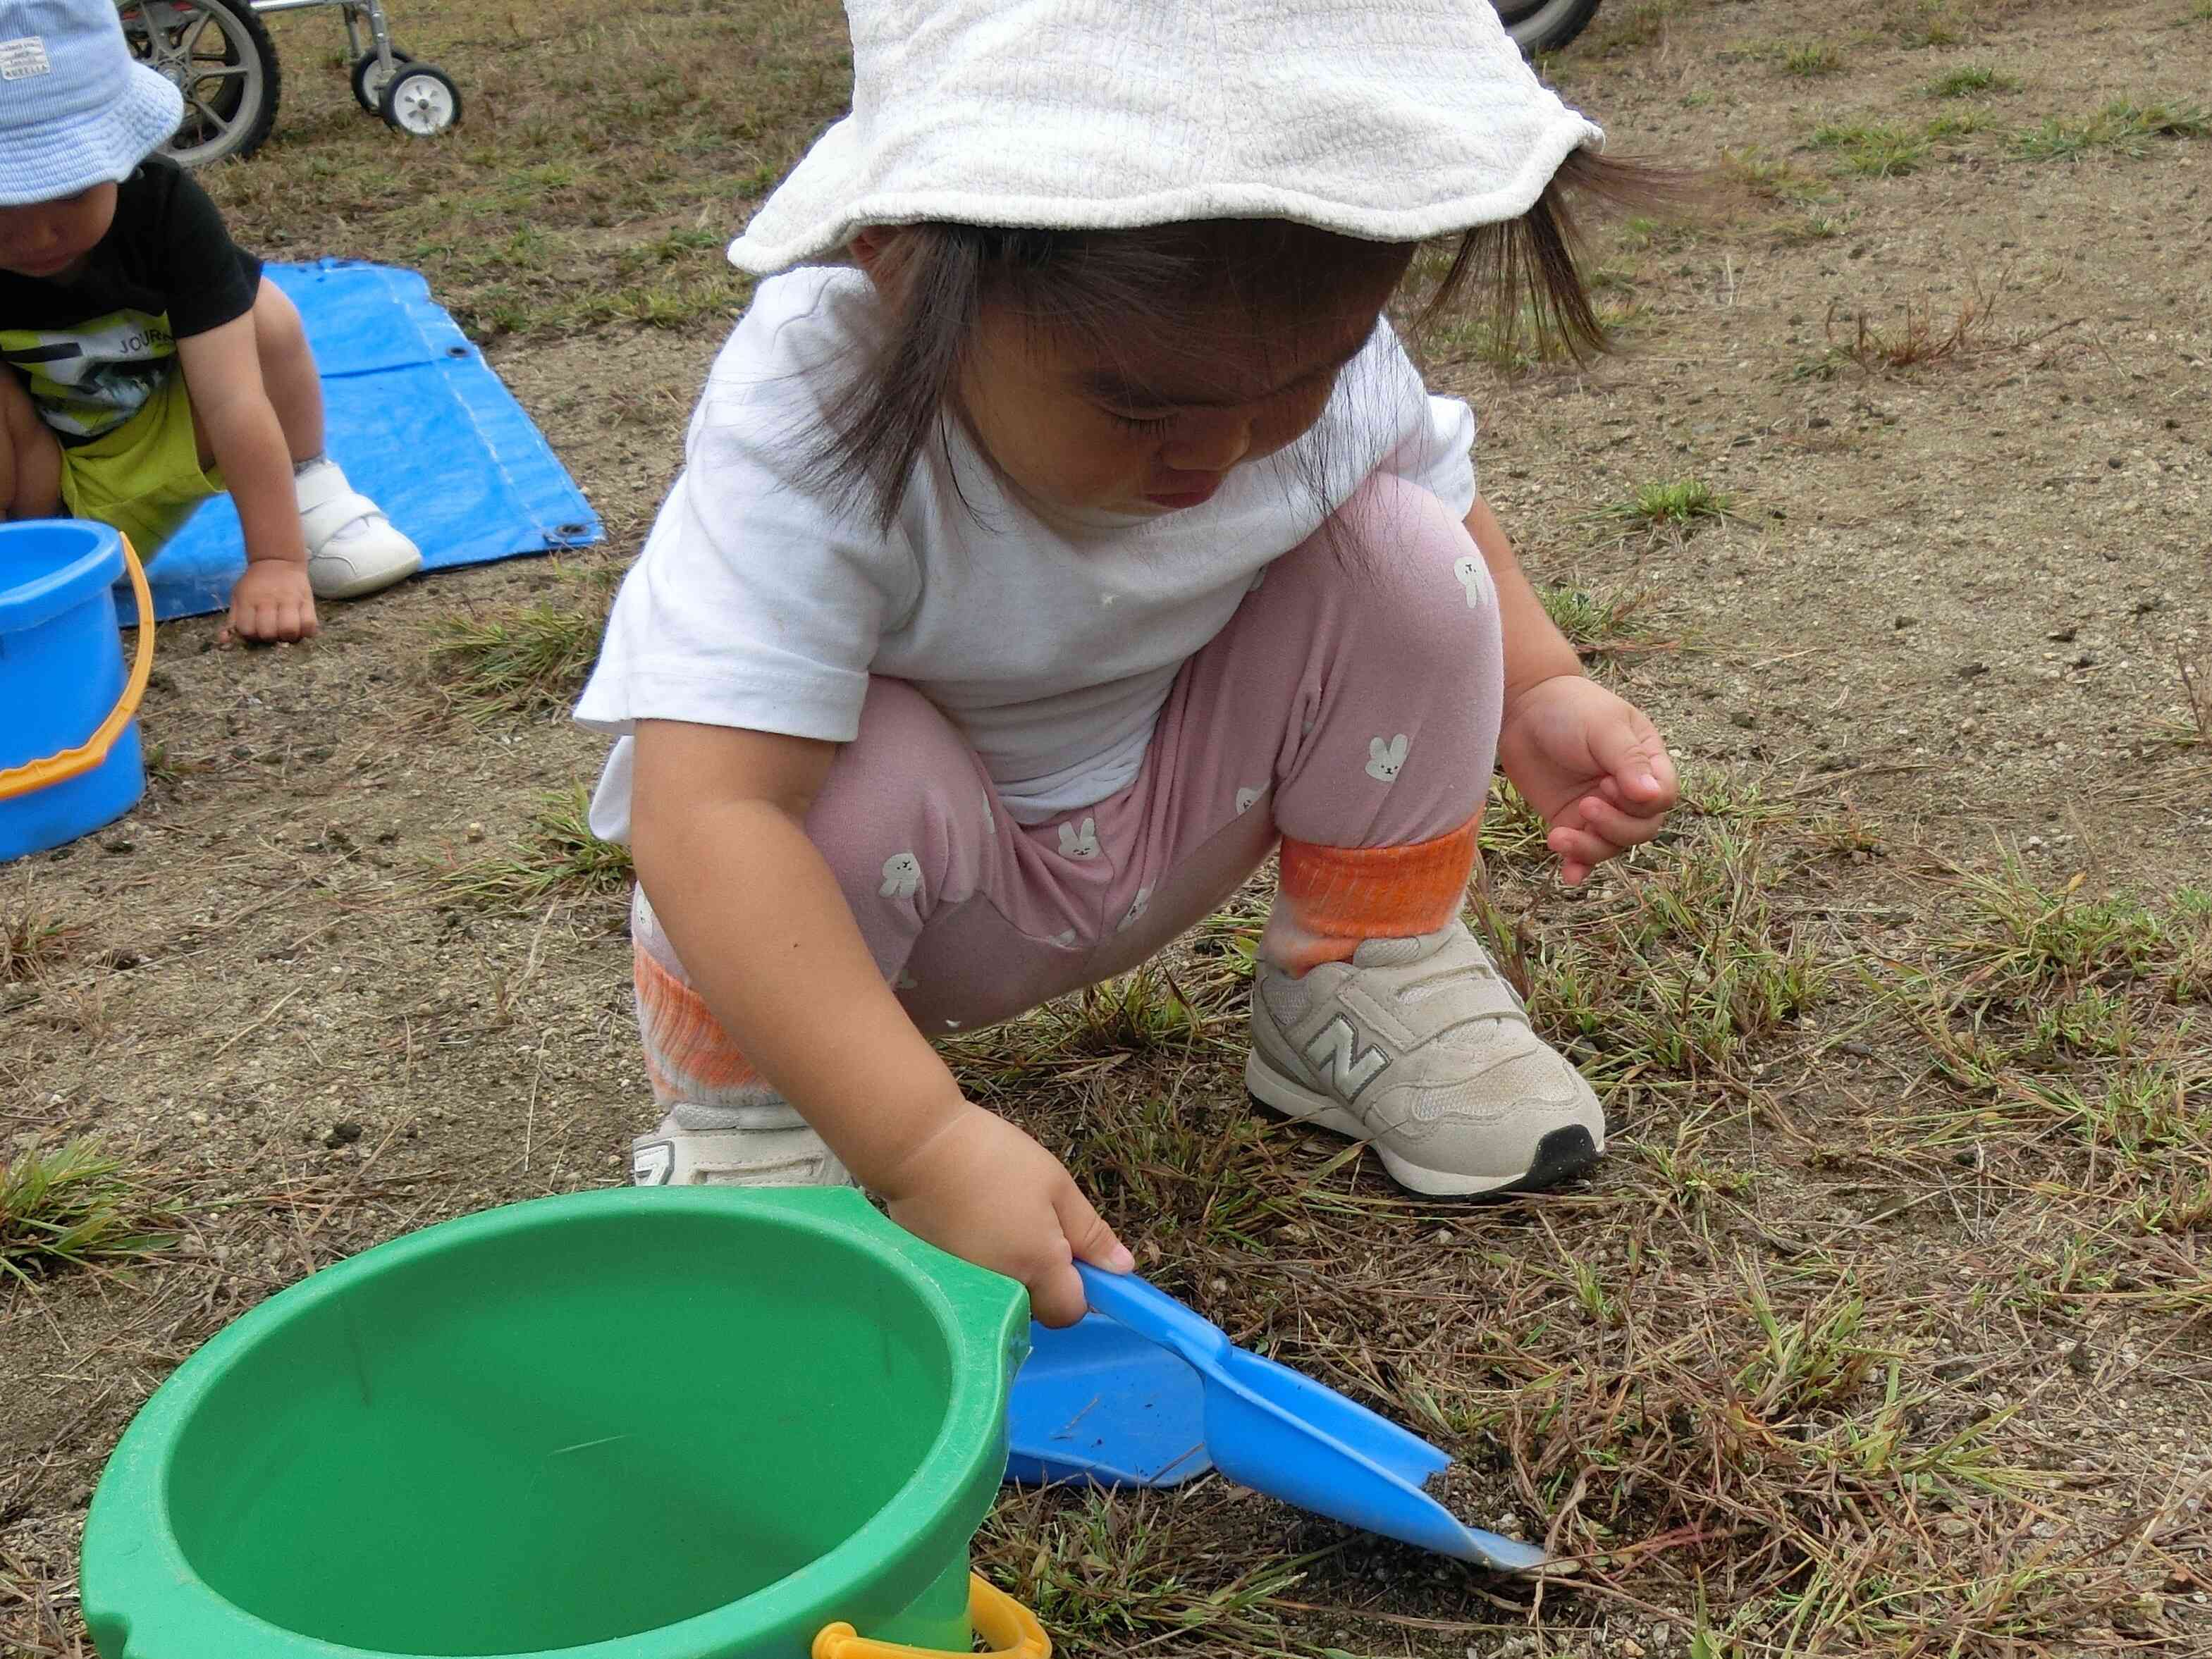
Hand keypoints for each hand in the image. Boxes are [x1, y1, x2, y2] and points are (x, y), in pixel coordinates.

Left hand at [222, 559, 318, 643]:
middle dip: (270, 638)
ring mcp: (290, 600)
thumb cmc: (255, 584)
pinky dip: (306, 632)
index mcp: (249, 599)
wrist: (277, 561)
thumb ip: (232, 620)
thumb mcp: (239, 597)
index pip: (248, 629)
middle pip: (269, 632)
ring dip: (288, 637)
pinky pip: (310, 625)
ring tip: (286, 632)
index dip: (251, 635)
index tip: (255, 630)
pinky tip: (300, 628)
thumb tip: (224, 641)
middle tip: (272, 632)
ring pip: (290, 630)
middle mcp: (269, 600)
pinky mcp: (308, 601)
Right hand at [876, 1102, 1133, 1326]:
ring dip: (1014, 1271)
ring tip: (1000, 1218)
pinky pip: (976, 1285)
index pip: (1072, 1312)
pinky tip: (972, 1224)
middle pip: (1037, 1308)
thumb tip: (1123, 1269)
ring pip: (1007, 1296)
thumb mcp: (1056, 1185)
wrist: (917, 1147)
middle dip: (1046, 1279)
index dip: (1082, 1288)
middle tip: (1037, 1226)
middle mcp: (1003, 1290)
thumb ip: (1091, 1232)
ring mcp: (967, 1288)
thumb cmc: (995, 1159)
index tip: (1079, 1256)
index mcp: (1038, 1267)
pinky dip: (982, 1263)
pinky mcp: (940, 1279)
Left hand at [1495, 673, 1677, 884]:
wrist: (1524, 707)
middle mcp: (1628, 790)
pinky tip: (1569, 875)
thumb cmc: (1571, 708)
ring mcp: (1598, 808)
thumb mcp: (1604, 727)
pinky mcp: (1569, 820)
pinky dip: (1577, 865)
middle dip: (1615, 826)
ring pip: (1611, 845)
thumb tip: (1650, 796)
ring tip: (1559, 836)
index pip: (1663, 798)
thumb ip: (1628, 760)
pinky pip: (1581, 852)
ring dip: (1589, 849)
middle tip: (1586, 804)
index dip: (1641, 803)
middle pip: (1641, 829)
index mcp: (1648, 762)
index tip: (1607, 783)